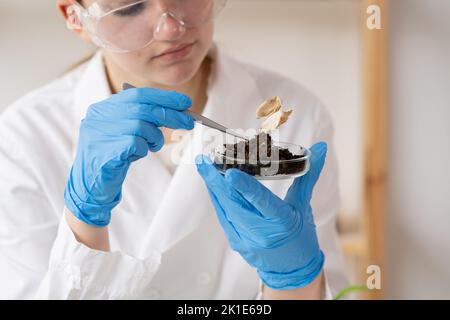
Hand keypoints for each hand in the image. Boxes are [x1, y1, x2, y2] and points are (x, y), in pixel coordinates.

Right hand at [65, 88, 193, 226]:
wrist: (90, 188)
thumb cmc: (113, 158)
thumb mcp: (125, 133)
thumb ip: (142, 119)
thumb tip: (177, 111)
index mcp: (103, 108)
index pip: (138, 95)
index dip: (164, 97)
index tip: (185, 102)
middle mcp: (98, 117)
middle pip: (142, 108)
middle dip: (170, 114)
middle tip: (189, 123)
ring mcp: (99, 133)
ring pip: (141, 126)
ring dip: (155, 137)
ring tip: (151, 146)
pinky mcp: (104, 152)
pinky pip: (135, 144)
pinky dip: (143, 150)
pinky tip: (136, 155)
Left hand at [196, 142, 327, 289]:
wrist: (292, 269)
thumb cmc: (301, 236)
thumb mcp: (304, 205)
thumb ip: (308, 176)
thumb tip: (320, 147)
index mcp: (282, 222)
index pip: (262, 202)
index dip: (245, 187)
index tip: (230, 173)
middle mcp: (262, 233)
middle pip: (235, 203)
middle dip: (217, 181)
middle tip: (204, 160)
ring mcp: (247, 240)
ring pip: (226, 209)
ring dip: (214, 187)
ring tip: (203, 167)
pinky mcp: (237, 243)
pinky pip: (224, 217)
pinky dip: (218, 199)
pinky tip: (211, 185)